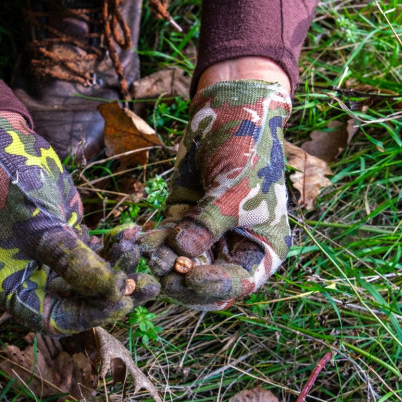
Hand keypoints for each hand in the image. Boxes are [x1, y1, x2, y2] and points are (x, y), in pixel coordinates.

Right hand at [0, 111, 157, 333]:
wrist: (4, 144)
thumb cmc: (13, 187)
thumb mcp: (46, 230)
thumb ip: (80, 265)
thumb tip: (119, 293)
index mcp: (9, 289)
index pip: (56, 319)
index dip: (91, 313)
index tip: (123, 297)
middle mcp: (27, 280)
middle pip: (77, 302)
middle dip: (112, 290)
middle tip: (147, 283)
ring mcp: (46, 261)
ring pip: (89, 279)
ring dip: (117, 268)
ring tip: (140, 252)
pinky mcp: (63, 241)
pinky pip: (92, 254)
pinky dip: (111, 247)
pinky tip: (130, 233)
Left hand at [139, 80, 291, 309]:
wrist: (228, 115)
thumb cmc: (247, 151)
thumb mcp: (234, 189)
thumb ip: (208, 223)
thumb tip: (182, 253)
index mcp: (263, 249)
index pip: (240, 282)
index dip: (216, 286)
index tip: (191, 277)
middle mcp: (235, 248)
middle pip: (207, 282)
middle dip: (182, 280)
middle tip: (160, 276)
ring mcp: (206, 237)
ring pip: (181, 265)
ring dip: (162, 264)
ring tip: (146, 257)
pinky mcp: (181, 221)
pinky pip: (165, 241)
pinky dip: (152, 243)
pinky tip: (138, 240)